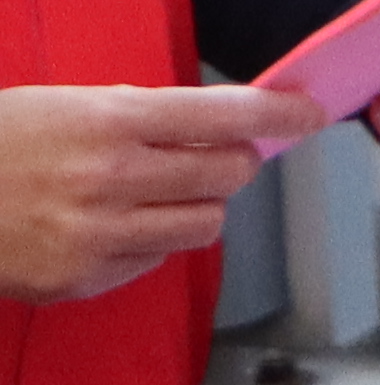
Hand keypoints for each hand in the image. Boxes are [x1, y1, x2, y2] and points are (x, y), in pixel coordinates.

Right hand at [0, 81, 317, 303]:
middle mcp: (111, 178)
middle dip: (232, 162)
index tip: (312, 112)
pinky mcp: (80, 280)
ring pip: (203, 224)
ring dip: (194, 206)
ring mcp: (96, 235)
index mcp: (108, 120)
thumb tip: (217, 123)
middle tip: (214, 156)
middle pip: (229, 173)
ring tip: (149, 193)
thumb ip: (138, 113)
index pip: (222, 112)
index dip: (278, 112)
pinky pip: (153, 260)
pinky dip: (147, 242)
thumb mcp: (62, 103)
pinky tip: (104, 226)